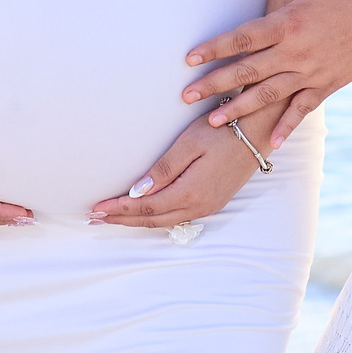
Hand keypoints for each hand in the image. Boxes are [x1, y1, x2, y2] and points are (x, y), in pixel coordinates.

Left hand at [89, 113, 264, 228]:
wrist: (258, 131)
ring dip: (136, 220)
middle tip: (94, 219)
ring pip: (164, 221)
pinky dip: (155, 217)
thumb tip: (137, 193)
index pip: (146, 208)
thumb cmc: (221, 131)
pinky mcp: (212, 202)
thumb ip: (162, 171)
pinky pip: (177, 216)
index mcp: (191, 193)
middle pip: (152, 220)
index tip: (96, 208)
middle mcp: (199, 206)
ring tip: (112, 218)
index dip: (119, 209)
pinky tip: (144, 213)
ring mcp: (208, 206)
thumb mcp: (188, 145)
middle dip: (122, 219)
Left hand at [181, 0, 351, 148]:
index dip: (214, 49)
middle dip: (214, 85)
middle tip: (186, 97)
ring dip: (238, 109)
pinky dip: (286, 127)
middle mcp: (295, 52)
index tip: (190, 59)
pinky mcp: (326, 86)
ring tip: (214, 122)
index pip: (242, 39)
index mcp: (288, 23)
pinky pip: (302, 110)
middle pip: (247, 71)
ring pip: (267, 95)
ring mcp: (310, 72)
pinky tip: (269, 143)